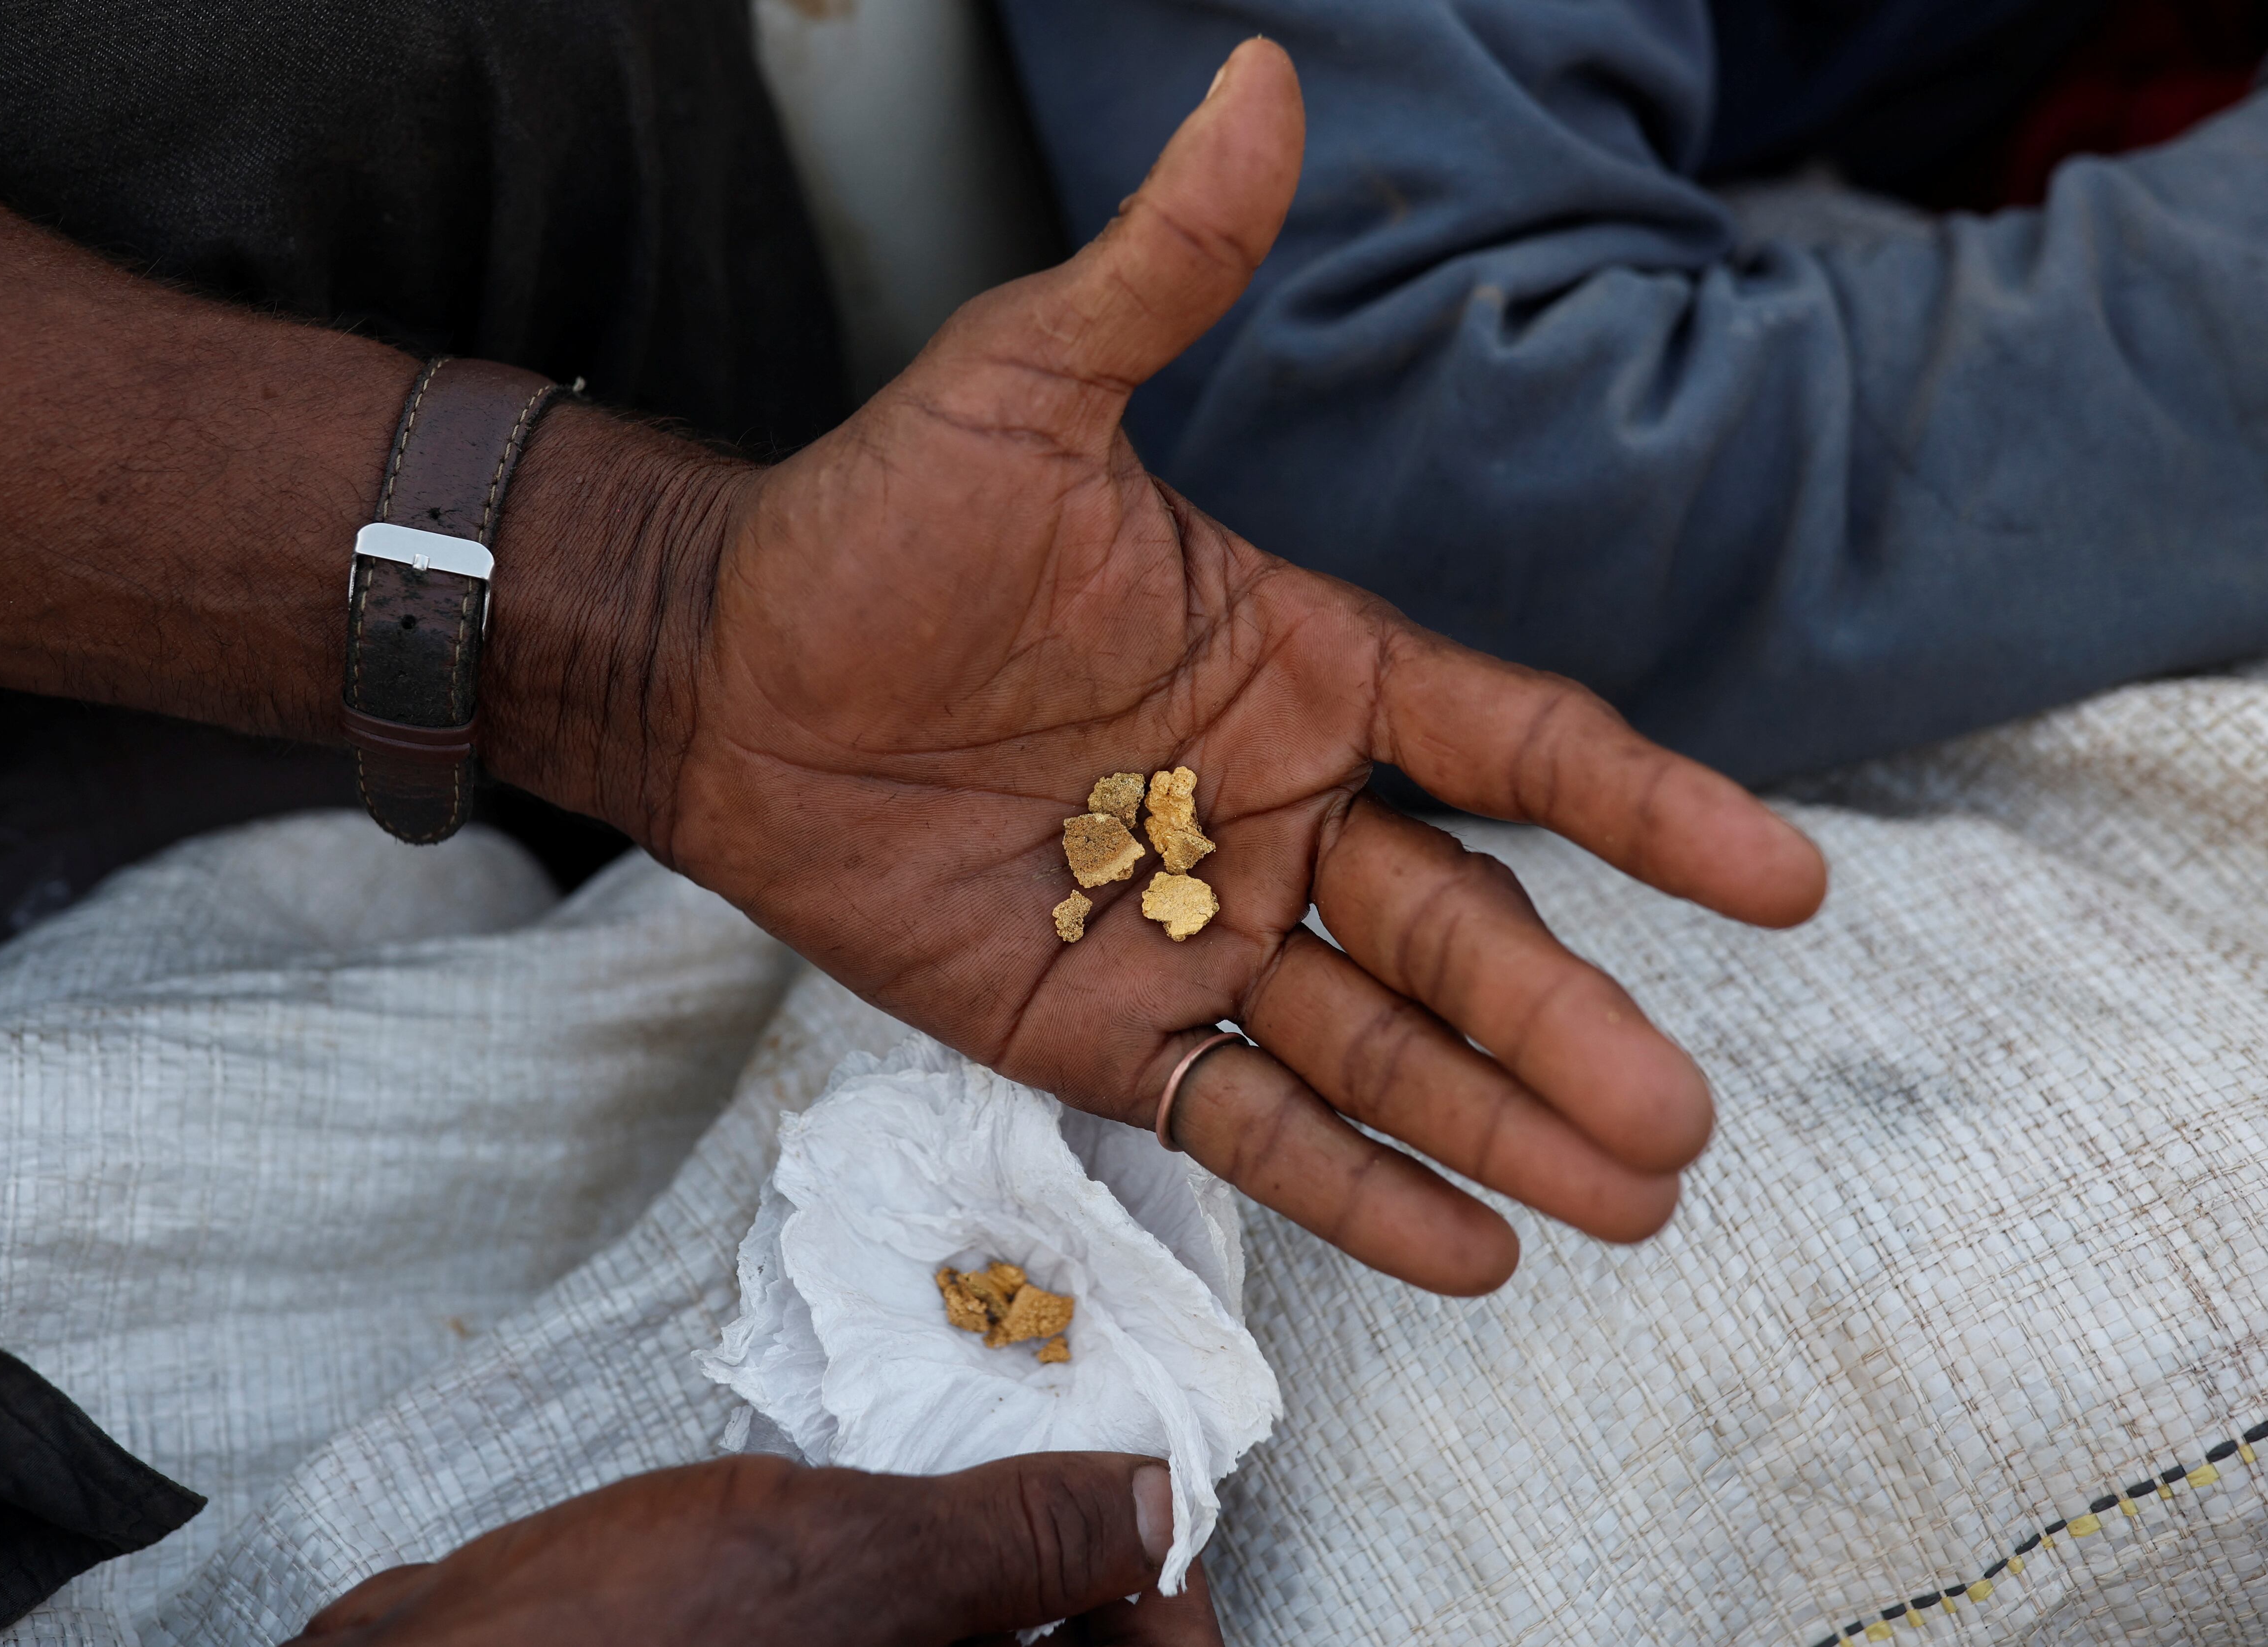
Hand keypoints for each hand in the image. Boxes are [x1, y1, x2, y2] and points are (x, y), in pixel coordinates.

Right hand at [282, 1453, 1214, 1646]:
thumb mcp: (848, 1565)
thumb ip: (1018, 1539)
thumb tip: (1155, 1506)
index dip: (1165, 1602)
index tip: (1145, 1505)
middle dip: (1083, 1563)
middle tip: (1067, 1448)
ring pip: (973, 1640)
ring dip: (992, 1555)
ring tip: (970, 1447)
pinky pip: (886, 1633)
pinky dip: (904, 1567)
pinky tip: (871, 1487)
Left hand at [531, 41, 1826, 1294]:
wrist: (725, 668)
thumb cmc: (878, 523)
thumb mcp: (1024, 385)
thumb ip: (1161, 272)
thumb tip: (1264, 79)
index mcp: (1298, 667)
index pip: (1513, 744)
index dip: (1646, 812)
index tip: (1776, 882)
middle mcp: (1276, 810)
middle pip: (1461, 930)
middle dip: (1568, 1025)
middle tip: (1682, 1121)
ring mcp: (1197, 931)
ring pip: (1378, 1048)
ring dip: (1498, 1123)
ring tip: (1627, 1195)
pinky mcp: (1105, 1029)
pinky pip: (1246, 1122)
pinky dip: (1350, 1189)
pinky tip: (1468, 1246)